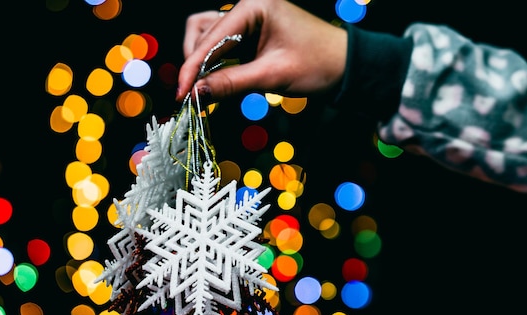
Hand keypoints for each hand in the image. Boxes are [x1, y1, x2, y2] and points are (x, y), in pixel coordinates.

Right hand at [176, 0, 347, 101]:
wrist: (345, 67)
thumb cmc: (318, 65)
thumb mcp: (271, 76)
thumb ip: (230, 83)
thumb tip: (195, 94)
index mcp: (254, 5)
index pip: (210, 36)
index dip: (192, 66)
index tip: (181, 94)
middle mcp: (247, 6)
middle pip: (201, 31)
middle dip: (195, 62)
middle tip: (193, 94)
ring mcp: (248, 18)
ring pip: (207, 36)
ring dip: (202, 61)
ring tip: (205, 89)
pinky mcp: (250, 33)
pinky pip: (222, 45)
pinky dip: (215, 63)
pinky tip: (216, 82)